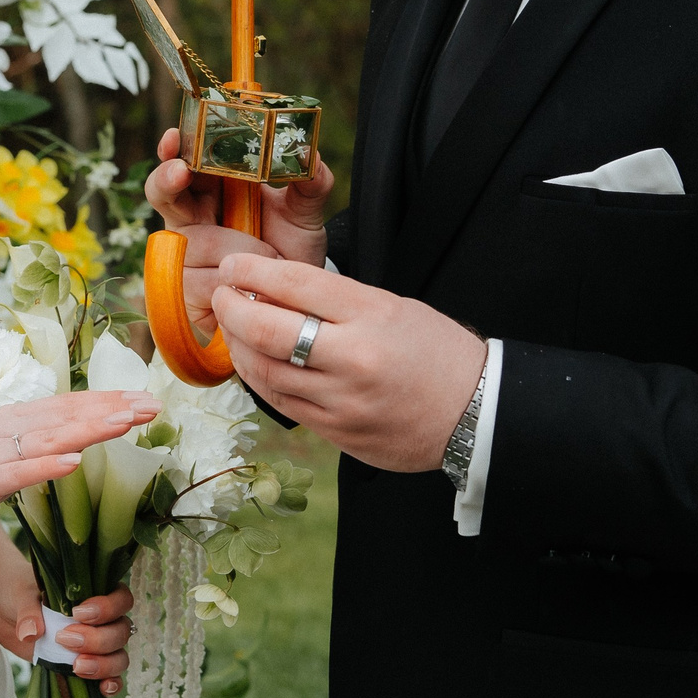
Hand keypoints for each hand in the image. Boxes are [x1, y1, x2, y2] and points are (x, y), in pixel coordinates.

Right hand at [0, 392, 159, 550]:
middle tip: (152, 405)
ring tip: (125, 423)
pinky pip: (17, 475)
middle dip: (110, 408)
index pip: (67, 406)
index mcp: (11, 423)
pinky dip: (45, 467)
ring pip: (48, 438)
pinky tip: (73, 463)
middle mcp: (3, 431)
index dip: (106, 400)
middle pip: (65, 416)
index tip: (144, 399)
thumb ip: (31, 448)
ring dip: (88, 429)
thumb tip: (70, 444)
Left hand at [0, 520, 133, 693]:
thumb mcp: (19, 595)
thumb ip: (27, 611)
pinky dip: (110, 682)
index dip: (108, 608)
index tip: (78, 614)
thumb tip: (31, 634)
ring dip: (103, 664)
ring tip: (76, 666)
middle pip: (120, 631)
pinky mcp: (84, 662)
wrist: (2, 606)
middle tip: (64, 640)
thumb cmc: (17, 590)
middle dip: (97, 640)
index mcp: (94, 592)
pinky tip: (102, 688)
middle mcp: (101, 618)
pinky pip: (109, 675)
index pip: (120, 599)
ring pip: (118, 655)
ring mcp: (94, 642)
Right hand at [143, 128, 334, 328]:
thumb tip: (310, 152)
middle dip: (169, 179)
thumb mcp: (303, 215)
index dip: (173, 150)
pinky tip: (252, 286)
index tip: (174, 138)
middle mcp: (191, 218)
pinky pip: (201, 281)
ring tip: (271, 256)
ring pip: (198, 241)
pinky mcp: (183, 291)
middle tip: (181, 171)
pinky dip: (234, 283)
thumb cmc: (289, 249)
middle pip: (162, 193)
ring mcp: (183, 255)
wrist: (291, 302)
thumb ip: (308, 184)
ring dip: (239, 248)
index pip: (184, 162)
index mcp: (212, 191)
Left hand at [208, 255, 484, 471]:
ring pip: (266, 371)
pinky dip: (260, 378)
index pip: (296, 283)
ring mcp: (343, 401)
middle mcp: (354, 358)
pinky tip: (253, 361)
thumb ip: (336, 300)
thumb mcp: (393, 307)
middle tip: (221, 294)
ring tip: (232, 328)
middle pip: (267, 330)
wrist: (476, 413)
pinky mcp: (338, 432)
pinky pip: (282, 403)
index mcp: (372, 315)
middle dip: (232, 308)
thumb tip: (273, 289)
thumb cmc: (436, 352)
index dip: (252, 271)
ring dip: (238, 345)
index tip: (234, 265)